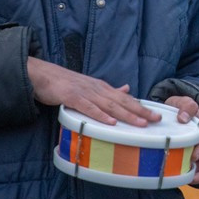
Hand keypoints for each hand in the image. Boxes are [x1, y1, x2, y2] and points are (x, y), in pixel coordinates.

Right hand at [27, 57, 158, 126]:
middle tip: (155, 119)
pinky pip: (89, 108)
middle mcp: (98, 89)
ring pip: (109, 105)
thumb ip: (109, 91)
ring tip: (140, 123)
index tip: (156, 115)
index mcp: (103, 88)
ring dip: (126, 115)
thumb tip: (128, 89)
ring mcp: (85, 92)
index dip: (141, 107)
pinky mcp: (72, 97)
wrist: (43, 74)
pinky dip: (100, 115)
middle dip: (140, 111)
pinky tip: (110, 122)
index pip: (126, 99)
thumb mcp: (91, 86)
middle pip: (122, 102)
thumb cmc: (66, 83)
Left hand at [164, 95, 198, 184]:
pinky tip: (177, 175)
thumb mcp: (181, 102)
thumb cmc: (179, 110)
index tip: (191, 157)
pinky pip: (198, 177)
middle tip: (182, 173)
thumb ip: (186, 105)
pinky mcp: (197, 164)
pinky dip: (189, 179)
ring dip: (195, 179)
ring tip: (179, 177)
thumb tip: (183, 119)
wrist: (176, 116)